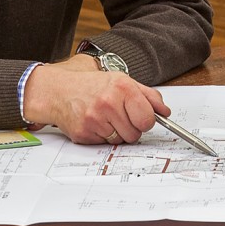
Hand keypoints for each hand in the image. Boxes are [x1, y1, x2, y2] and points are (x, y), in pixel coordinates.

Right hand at [23, 56, 168, 144]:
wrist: (59, 90)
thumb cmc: (92, 85)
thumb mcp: (123, 81)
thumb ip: (148, 96)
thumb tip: (165, 112)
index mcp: (122, 88)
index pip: (147, 119)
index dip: (146, 120)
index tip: (142, 117)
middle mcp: (108, 103)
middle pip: (135, 134)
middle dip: (131, 127)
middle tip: (120, 116)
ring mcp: (95, 119)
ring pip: (120, 141)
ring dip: (116, 133)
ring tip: (106, 118)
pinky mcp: (84, 133)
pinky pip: (104, 145)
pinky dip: (102, 137)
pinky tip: (95, 123)